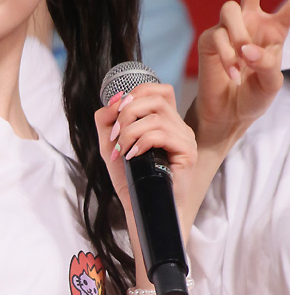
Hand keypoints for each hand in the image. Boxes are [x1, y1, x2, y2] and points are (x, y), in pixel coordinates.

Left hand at [95, 84, 196, 234]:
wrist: (141, 205)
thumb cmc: (129, 176)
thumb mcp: (111, 143)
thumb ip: (107, 120)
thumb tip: (114, 100)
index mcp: (165, 120)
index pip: (157, 89)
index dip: (135, 93)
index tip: (116, 113)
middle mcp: (178, 126)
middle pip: (155, 98)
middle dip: (128, 113)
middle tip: (115, 136)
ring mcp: (185, 138)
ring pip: (156, 117)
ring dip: (130, 132)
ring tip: (122, 150)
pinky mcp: (188, 153)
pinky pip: (161, 135)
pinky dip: (140, 143)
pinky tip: (132, 156)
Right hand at [192, 0, 289, 148]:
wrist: (226, 116)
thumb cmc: (251, 98)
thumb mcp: (270, 84)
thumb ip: (266, 64)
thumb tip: (247, 49)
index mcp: (274, 30)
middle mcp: (251, 21)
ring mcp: (228, 28)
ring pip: (232, 8)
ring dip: (240, 37)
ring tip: (242, 66)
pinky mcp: (210, 39)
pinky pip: (219, 35)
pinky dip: (228, 57)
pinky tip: (231, 74)